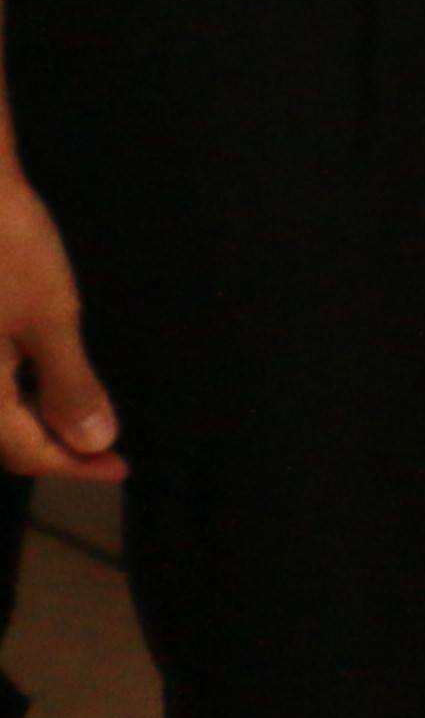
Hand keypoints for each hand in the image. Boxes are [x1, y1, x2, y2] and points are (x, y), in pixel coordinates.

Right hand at [0, 167, 118, 482]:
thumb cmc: (8, 249)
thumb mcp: (50, 317)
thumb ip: (70, 385)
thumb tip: (95, 443)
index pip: (23, 452)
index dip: (74, 466)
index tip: (120, 468)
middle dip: (49, 448)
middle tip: (102, 451)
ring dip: (30, 422)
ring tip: (78, 421)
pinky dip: (11, 392)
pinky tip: (37, 382)